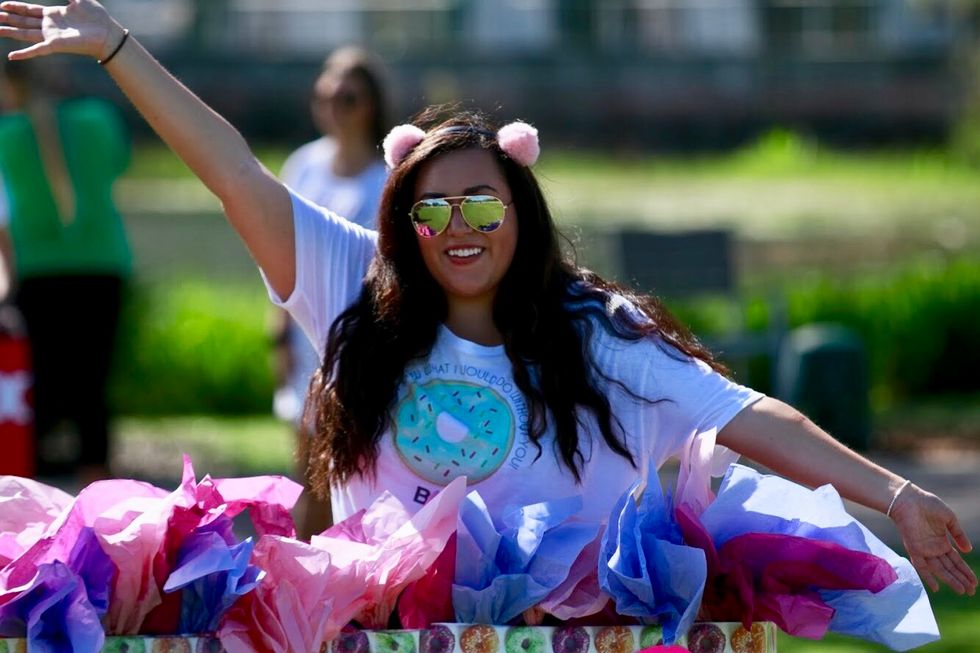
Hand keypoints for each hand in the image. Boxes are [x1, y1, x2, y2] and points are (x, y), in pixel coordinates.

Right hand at [0, 0, 120, 60]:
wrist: (108, 33)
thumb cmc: (97, 17)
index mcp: (53, 14)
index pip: (29, 10)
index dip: (15, 7)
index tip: (2, 4)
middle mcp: (49, 26)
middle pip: (23, 21)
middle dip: (7, 18)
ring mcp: (51, 36)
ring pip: (24, 33)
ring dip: (9, 31)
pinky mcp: (55, 45)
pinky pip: (37, 50)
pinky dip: (24, 53)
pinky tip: (11, 56)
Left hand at [890, 483, 976, 594]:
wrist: (909, 499)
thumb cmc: (928, 504)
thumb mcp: (949, 519)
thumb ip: (958, 534)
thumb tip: (968, 550)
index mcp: (941, 541)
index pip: (956, 560)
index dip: (965, 571)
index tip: (975, 583)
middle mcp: (933, 548)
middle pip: (949, 568)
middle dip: (961, 579)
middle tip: (971, 592)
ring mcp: (924, 549)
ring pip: (940, 569)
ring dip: (951, 580)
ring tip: (962, 591)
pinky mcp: (914, 548)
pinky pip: (921, 566)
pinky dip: (928, 577)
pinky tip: (936, 588)